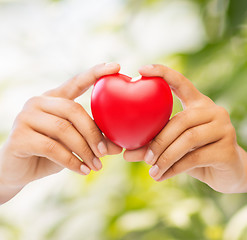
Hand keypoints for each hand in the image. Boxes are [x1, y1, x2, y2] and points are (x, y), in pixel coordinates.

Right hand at [0, 63, 121, 201]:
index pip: (76, 82)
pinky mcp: (19, 136)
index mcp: (54, 98)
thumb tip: (118, 147)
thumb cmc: (50, 154)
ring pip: (64, 129)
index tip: (116, 66)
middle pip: (74, 110)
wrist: (19, 171)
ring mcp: (26, 117)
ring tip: (96, 166)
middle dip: (93, 133)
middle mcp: (38, 102)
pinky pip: (52, 147)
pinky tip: (82, 171)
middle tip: (105, 152)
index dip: (95, 73)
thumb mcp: (75, 145)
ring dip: (84, 150)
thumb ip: (94, 141)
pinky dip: (71, 161)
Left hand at [124, 64, 246, 192]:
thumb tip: (125, 154)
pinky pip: (194, 158)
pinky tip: (162, 176)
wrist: (228, 172)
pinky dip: (174, 169)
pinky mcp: (227, 149)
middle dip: (158, 141)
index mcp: (198, 104)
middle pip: (180, 120)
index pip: (180, 82)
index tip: (141, 69)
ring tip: (152, 171)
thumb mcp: (173, 147)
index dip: (162, 73)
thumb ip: (152, 146)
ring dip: (165, 157)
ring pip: (187, 139)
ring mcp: (223, 128)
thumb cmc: (195, 154)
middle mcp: (213, 111)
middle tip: (145, 157)